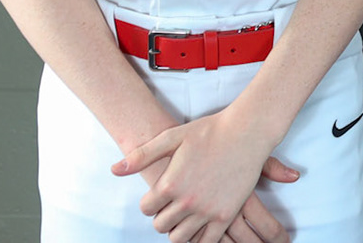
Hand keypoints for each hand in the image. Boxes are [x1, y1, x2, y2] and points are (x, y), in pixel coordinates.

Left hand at [113, 112, 296, 242]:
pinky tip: (201, 225)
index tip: (161, 194)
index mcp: (170, 184)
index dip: (150, 202)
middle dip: (163, 216)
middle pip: (160, 226)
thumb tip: (114, 170)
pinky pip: (206, 242)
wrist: (247, 130)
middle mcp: (186, 201)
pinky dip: (199, 239)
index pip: (146, 209)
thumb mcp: (172, 136)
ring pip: (179, 238)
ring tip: (186, 214)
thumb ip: (142, 155)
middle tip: (173, 204)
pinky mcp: (226, 215)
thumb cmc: (209, 130)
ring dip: (178, 228)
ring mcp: (207, 210)